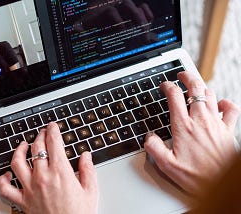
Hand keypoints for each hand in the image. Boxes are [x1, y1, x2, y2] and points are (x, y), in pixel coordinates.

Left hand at [0, 122, 97, 213]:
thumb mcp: (91, 191)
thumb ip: (88, 170)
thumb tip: (86, 156)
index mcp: (60, 172)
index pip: (54, 143)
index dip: (53, 130)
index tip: (52, 126)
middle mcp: (42, 177)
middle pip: (36, 148)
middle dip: (40, 135)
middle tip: (43, 132)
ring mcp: (30, 188)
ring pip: (17, 162)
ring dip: (19, 150)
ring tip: (23, 145)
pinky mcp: (22, 202)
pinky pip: (5, 189)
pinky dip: (3, 179)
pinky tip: (7, 173)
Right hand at [144, 71, 239, 196]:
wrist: (221, 185)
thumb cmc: (196, 177)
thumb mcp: (167, 165)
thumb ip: (153, 148)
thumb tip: (148, 137)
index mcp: (184, 127)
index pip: (174, 96)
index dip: (168, 86)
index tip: (164, 85)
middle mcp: (200, 121)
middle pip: (195, 88)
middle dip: (187, 77)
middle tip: (181, 75)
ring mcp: (216, 123)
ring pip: (210, 94)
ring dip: (202, 88)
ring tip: (195, 87)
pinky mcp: (228, 130)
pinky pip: (231, 109)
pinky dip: (225, 103)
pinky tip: (220, 104)